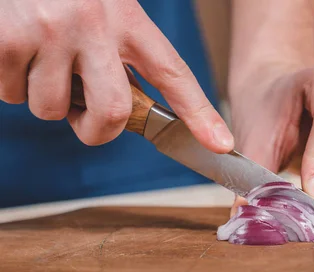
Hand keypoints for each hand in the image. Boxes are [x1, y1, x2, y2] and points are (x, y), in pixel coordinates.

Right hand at [0, 0, 232, 151]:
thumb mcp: (104, 6)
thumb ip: (119, 51)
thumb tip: (119, 110)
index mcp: (128, 18)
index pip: (173, 73)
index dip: (200, 114)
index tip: (220, 144)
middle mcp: (94, 24)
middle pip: (113, 113)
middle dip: (94, 130)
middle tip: (82, 117)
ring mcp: (51, 32)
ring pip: (51, 108)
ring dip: (43, 98)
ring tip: (39, 60)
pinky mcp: (8, 39)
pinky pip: (11, 94)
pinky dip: (9, 84)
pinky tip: (14, 50)